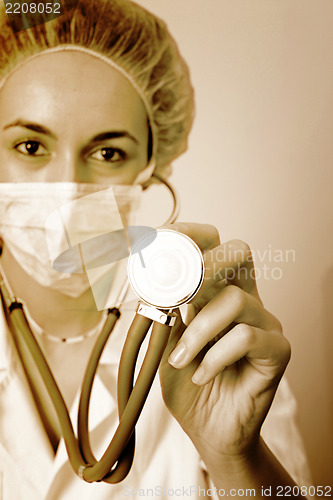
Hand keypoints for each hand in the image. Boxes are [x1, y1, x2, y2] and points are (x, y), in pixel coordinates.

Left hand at [158, 223, 290, 462]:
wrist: (209, 430)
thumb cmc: (187, 383)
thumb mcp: (166, 341)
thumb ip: (165, 309)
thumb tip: (153, 279)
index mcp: (218, 292)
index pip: (215, 245)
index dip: (192, 235)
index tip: (163, 240)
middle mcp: (245, 300)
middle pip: (239, 252)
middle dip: (205, 264)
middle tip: (179, 295)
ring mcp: (264, 323)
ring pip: (236, 299)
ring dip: (200, 331)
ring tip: (180, 360)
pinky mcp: (277, 351)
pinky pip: (247, 337)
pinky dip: (215, 356)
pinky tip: (201, 375)